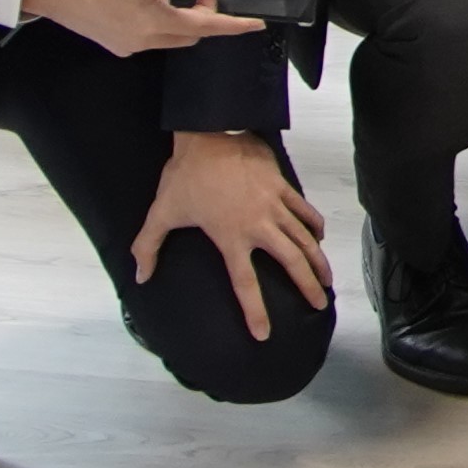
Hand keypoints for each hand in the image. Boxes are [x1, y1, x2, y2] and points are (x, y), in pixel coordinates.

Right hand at [26, 0, 226, 54]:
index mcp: (152, 22)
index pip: (205, 27)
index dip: (232, 25)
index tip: (255, 23)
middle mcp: (142, 41)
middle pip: (190, 32)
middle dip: (203, 11)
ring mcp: (127, 44)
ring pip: (170, 33)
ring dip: (179, 12)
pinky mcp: (114, 41)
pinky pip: (150, 32)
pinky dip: (158, 15)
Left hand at [129, 129, 332, 340]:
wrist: (210, 133)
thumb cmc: (185, 175)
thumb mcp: (162, 212)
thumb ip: (148, 246)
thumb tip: (139, 277)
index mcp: (231, 237)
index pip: (245, 284)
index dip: (255, 312)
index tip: (264, 334)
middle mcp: (259, 226)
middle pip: (291, 262)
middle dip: (307, 286)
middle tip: (319, 304)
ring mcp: (274, 205)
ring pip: (305, 238)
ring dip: (318, 260)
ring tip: (327, 278)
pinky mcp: (282, 186)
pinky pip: (304, 210)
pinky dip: (314, 225)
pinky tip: (320, 236)